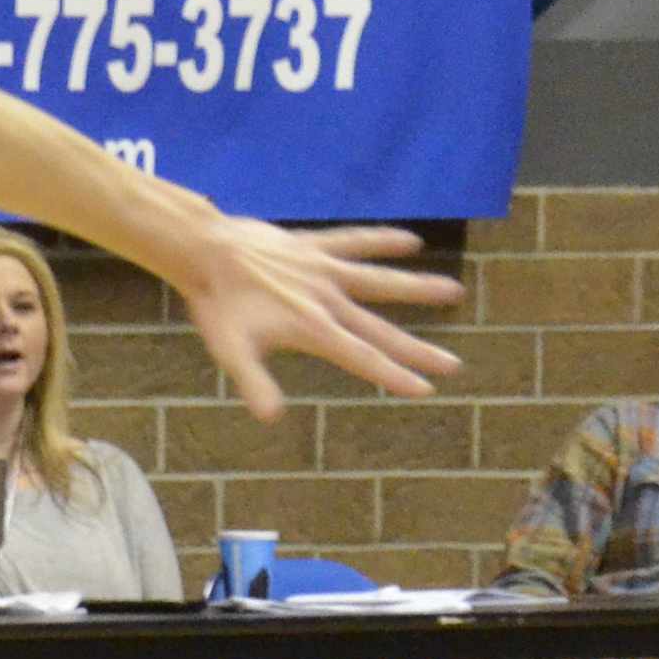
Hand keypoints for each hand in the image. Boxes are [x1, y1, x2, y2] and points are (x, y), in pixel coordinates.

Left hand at [135, 217, 463, 419]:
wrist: (204, 252)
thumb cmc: (215, 306)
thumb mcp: (230, 351)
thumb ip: (254, 382)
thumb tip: (270, 418)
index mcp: (313, 329)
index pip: (363, 359)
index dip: (394, 376)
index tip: (425, 390)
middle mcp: (328, 300)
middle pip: (382, 329)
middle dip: (418, 350)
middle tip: (453, 365)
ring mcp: (325, 270)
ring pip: (381, 280)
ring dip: (418, 287)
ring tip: (455, 292)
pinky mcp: (315, 246)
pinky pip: (356, 241)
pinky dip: (383, 240)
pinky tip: (411, 241)